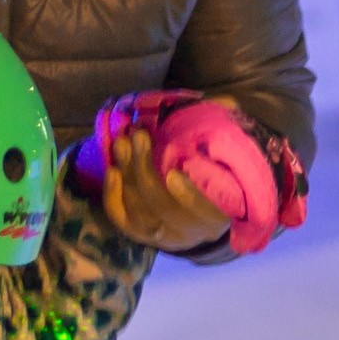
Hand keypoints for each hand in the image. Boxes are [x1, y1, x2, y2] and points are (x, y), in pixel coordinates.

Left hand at [101, 126, 233, 252]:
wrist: (196, 200)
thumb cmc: (212, 168)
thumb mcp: (223, 150)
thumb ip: (226, 130)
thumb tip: (223, 104)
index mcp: (219, 214)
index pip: (205, 213)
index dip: (189, 197)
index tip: (174, 172)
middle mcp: (192, 232)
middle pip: (163, 209)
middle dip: (145, 170)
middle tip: (137, 136)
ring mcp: (164, 236)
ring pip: (140, 212)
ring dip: (127, 175)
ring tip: (122, 143)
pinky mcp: (140, 234)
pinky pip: (122, 219)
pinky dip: (113, 196)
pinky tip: (112, 170)